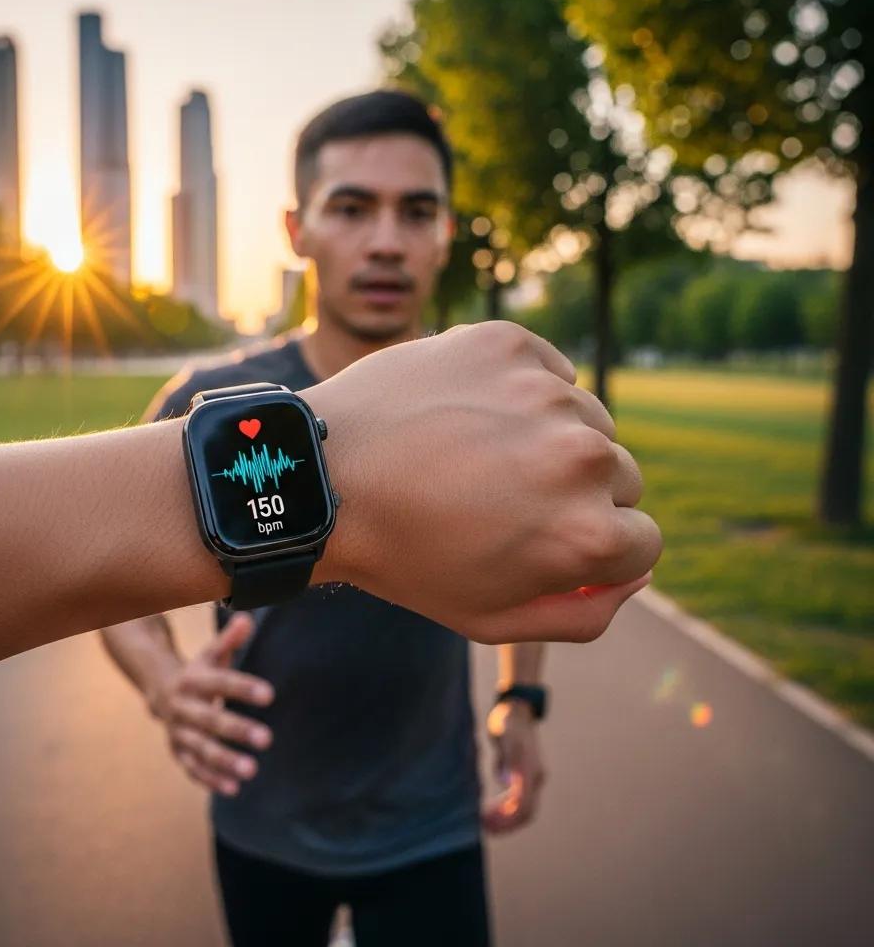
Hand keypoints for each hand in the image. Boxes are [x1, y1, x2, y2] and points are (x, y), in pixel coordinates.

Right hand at [148, 614, 273, 795]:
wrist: (158, 688)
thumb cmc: (197, 671)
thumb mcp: (211, 653)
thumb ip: (229, 639)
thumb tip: (246, 618)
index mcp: (192, 679)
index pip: (221, 683)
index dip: (244, 688)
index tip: (271, 694)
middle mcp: (182, 707)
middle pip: (211, 720)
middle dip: (238, 730)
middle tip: (268, 739)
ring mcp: (178, 732)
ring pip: (201, 749)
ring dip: (225, 761)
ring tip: (253, 770)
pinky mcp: (178, 751)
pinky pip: (193, 768)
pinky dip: (211, 779)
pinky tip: (234, 788)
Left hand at [306, 321, 661, 643]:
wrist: (321, 476)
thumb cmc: (403, 556)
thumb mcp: (492, 619)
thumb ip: (585, 610)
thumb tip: (635, 571)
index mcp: (587, 534)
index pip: (642, 542)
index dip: (590, 549)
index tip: (540, 539)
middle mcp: (583, 456)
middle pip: (621, 478)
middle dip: (575, 494)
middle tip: (501, 498)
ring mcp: (546, 391)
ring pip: (587, 420)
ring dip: (550, 438)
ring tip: (477, 454)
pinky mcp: (509, 343)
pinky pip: (548, 371)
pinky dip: (521, 391)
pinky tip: (469, 413)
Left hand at [481, 699, 546, 834]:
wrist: (516, 709)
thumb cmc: (508, 720)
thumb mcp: (505, 735)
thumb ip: (507, 757)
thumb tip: (506, 781)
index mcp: (529, 769)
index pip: (523, 806)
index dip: (506, 819)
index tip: (486, 821)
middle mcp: (535, 777)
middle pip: (526, 812)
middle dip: (506, 824)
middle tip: (484, 827)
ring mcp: (532, 777)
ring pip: (524, 810)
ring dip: (506, 820)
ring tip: (485, 823)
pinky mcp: (526, 777)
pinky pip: (519, 801)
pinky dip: (506, 810)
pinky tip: (490, 810)